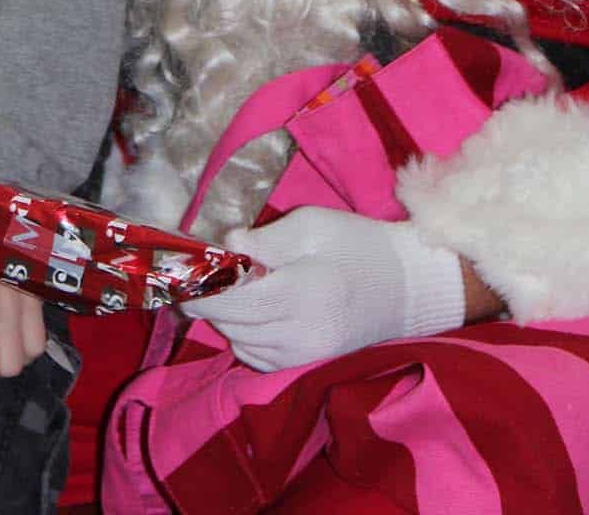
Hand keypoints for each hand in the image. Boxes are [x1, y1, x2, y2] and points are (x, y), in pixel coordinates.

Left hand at [186, 206, 465, 371]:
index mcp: (299, 296)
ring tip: (227, 286)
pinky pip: (257, 357)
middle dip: (208, 298)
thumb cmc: (358, 245)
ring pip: (239, 342)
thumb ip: (265, 238)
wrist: (407, 286)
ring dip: (225, 316)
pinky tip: (250, 311)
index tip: (181, 269)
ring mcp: (303, 355)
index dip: (201, 288)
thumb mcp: (312, 226)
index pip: (232, 302)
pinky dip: (243, 336)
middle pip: (230, 323)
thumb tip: (225, 245)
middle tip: (200, 270)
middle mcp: (298, 335)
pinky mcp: (307, 363)